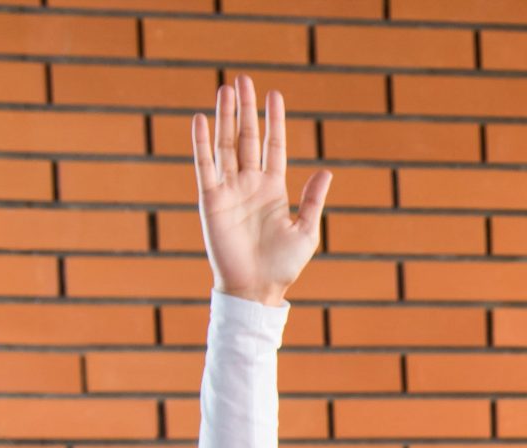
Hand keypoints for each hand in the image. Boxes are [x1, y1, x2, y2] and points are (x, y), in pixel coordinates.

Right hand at [190, 75, 330, 307]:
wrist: (256, 289)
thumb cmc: (283, 266)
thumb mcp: (306, 231)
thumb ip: (312, 200)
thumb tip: (326, 172)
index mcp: (273, 189)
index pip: (273, 146)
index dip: (274, 121)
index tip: (274, 95)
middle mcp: (250, 184)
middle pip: (247, 137)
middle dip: (246, 109)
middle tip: (244, 79)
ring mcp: (229, 189)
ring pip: (226, 144)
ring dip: (225, 117)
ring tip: (225, 89)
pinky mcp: (210, 199)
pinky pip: (205, 166)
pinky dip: (201, 143)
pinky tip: (200, 119)